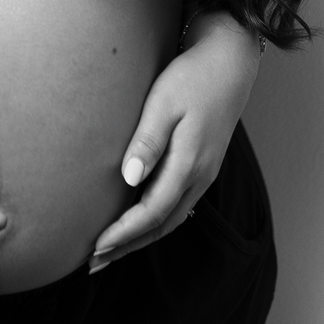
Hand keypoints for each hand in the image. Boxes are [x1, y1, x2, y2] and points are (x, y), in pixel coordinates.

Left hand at [88, 13, 260, 272]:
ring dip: (142, 237)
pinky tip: (140, 222)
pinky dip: (155, 221)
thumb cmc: (192, 77)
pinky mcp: (204, 165)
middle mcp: (200, 176)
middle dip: (128, 246)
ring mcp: (205, 173)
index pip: (151, 212)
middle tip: (94, 263)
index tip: (96, 247)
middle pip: (161, 224)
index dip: (123, 233)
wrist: (229, 61)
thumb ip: (147, 141)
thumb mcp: (164, 103)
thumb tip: (129, 179)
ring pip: (171, 218)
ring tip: (111, 250)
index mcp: (189, 163)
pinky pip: (178, 205)